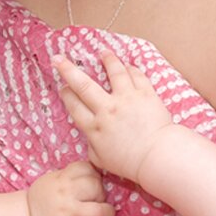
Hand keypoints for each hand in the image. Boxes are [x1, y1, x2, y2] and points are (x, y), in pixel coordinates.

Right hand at [26, 160, 117, 215]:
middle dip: (101, 193)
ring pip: (100, 212)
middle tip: (96, 201)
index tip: (91, 184)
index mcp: (60, 180)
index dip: (93, 175)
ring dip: (107, 213)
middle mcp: (65, 196)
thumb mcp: (52, 181)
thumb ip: (71, 176)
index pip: (87, 168)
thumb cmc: (42, 201)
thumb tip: (100, 174)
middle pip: (96, 187)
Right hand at [55, 52, 181, 179]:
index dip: (66, 94)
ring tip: (103, 52)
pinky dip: (131, 69)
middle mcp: (107, 109)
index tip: (63, 87)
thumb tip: (91, 137)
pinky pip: (136, 76)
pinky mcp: (145, 94)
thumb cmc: (130, 163)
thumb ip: (92, 146)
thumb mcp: (101, 160)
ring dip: (107, 60)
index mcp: (94, 127)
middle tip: (58, 58)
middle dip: (68, 70)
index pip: (74, 105)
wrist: (157, 156)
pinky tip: (128, 66)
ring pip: (114, 72)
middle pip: (83, 85)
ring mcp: (126, 99)